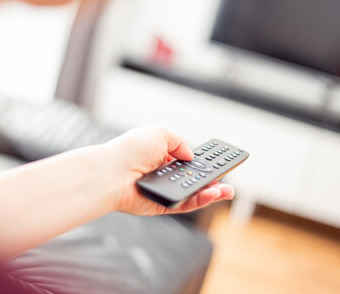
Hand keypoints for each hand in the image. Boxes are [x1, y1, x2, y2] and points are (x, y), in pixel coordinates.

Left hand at [102, 125, 234, 215]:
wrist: (111, 173)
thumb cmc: (129, 151)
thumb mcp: (159, 133)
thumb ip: (179, 142)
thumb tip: (191, 155)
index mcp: (161, 155)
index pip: (187, 160)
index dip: (203, 161)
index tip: (220, 162)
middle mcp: (163, 174)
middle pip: (193, 179)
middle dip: (212, 180)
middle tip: (227, 180)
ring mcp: (163, 191)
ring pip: (193, 194)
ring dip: (212, 192)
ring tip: (227, 190)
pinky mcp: (162, 206)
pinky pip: (185, 205)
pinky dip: (200, 200)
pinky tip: (212, 194)